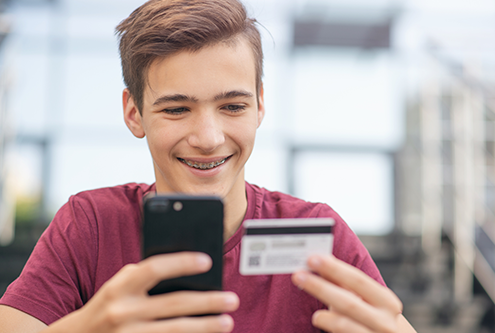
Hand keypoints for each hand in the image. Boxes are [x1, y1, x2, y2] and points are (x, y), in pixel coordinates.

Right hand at [46, 252, 238, 332]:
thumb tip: (189, 272)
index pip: (153, 268)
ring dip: (205, 327)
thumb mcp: (119, 287)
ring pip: (175, 331)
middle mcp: (122, 312)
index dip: (181, 262)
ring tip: (227, 321)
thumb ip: (145, 278)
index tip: (208, 260)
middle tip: (232, 299)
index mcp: (119, 287)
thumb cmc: (106, 307)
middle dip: (207, 301)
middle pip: (173, 304)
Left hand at [291, 254, 415, 332]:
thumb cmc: (374, 320)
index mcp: (386, 302)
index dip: (334, 269)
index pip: (358, 280)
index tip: (312, 258)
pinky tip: (320, 322)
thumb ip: (344, 283)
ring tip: (314, 316)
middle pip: (349, 302)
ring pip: (346, 325)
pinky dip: (330, 329)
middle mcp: (385, 321)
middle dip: (321, 288)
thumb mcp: (366, 301)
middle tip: (298, 275)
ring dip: (327, 318)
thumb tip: (322, 259)